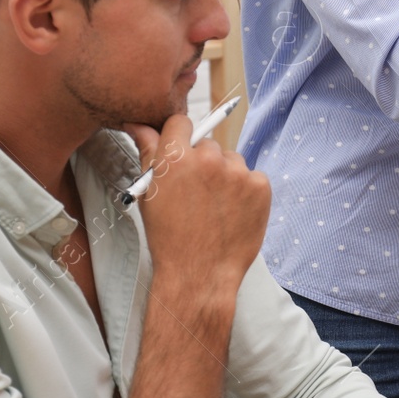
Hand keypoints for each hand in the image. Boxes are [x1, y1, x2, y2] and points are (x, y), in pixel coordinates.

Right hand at [124, 115, 270, 309]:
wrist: (200, 274)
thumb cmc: (170, 238)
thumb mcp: (151, 194)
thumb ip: (148, 153)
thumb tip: (138, 124)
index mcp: (176, 157)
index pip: (181, 123)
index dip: (180, 138)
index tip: (182, 154)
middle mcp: (208, 159)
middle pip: (208, 144)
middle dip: (203, 162)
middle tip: (198, 193)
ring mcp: (238, 172)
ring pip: (232, 160)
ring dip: (226, 176)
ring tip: (215, 207)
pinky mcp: (260, 186)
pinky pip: (252, 177)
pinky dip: (245, 191)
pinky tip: (233, 212)